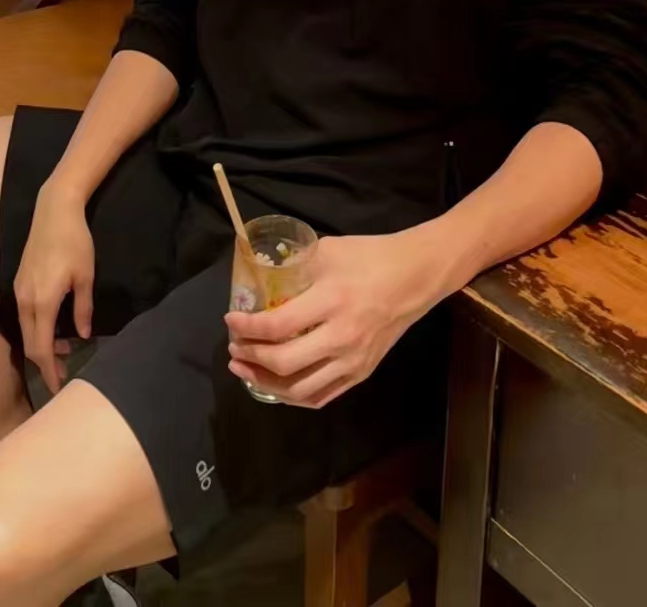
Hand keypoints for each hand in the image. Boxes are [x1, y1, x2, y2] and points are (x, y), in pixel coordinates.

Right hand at [13, 184, 94, 392]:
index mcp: (42, 302)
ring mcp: (19, 291)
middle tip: (61, 378)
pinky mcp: (18, 282)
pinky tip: (54, 328)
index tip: (57, 388)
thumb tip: (83, 334)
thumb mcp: (86, 276)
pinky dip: (37, 329)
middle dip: (44, 364)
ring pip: (26, 330)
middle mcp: (25, 300)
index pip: (42, 348)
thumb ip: (84, 308)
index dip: (49, 371)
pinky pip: (25, 316)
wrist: (54, 211)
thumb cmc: (75, 242)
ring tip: (64, 351)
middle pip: (30, 344)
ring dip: (41, 345)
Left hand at [225, 231, 436, 408]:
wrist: (415, 276)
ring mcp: (353, 360)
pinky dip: (293, 396)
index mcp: (332, 300)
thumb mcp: (328, 250)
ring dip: (265, 383)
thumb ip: (295, 266)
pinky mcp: (362, 372)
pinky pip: (321, 397)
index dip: (247, 327)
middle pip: (284, 362)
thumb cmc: (370, 257)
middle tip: (234, 347)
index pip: (278, 324)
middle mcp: (341, 336)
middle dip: (250, 357)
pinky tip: (277, 386)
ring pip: (300, 389)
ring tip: (245, 371)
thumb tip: (260, 276)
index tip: (230, 320)